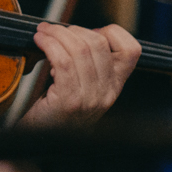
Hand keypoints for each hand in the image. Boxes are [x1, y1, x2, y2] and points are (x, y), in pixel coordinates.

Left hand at [18, 21, 141, 130]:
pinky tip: (39, 42)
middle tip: (52, 29)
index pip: (131, 51)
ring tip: (42, 33)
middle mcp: (107, 94)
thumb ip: (88, 65)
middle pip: (99, 43)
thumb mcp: (83, 88)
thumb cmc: (56, 112)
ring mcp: (90, 99)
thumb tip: (77, 33)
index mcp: (114, 87)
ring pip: (80, 49)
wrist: (40, 142)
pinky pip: (62, 61)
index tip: (85, 33)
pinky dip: (49, 45)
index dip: (111, 33)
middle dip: (72, 29)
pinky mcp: (69, 101)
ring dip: (56, 34)